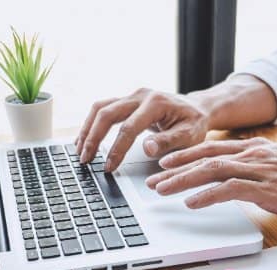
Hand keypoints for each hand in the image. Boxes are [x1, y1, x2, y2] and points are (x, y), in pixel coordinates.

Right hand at [75, 88, 210, 171]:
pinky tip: (85, 139)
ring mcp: (132, 96)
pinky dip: (92, 124)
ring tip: (79, 150)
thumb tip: (146, 149)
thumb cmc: (194, 123)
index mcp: (155, 103)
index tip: (108, 167)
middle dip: (93, 138)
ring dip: (87, 129)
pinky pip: (103, 109)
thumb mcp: (189, 136)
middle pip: (107, 113)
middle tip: (85, 160)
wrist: (197, 108)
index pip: (128, 128)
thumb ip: (168, 142)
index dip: (116, 149)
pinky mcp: (127, 100)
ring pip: (100, 108)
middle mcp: (140, 95)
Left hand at [145, 138, 276, 222]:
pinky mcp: (267, 189)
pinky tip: (192, 203)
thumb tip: (235, 178)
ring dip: (183, 181)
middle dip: (175, 168)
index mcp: (255, 149)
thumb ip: (255, 169)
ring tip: (162, 190)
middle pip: (205, 157)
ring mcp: (260, 171)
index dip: (185, 155)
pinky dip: (207, 196)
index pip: (212, 148)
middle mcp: (254, 155)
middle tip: (152, 179)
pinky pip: (229, 190)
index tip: (165, 164)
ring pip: (211, 171)